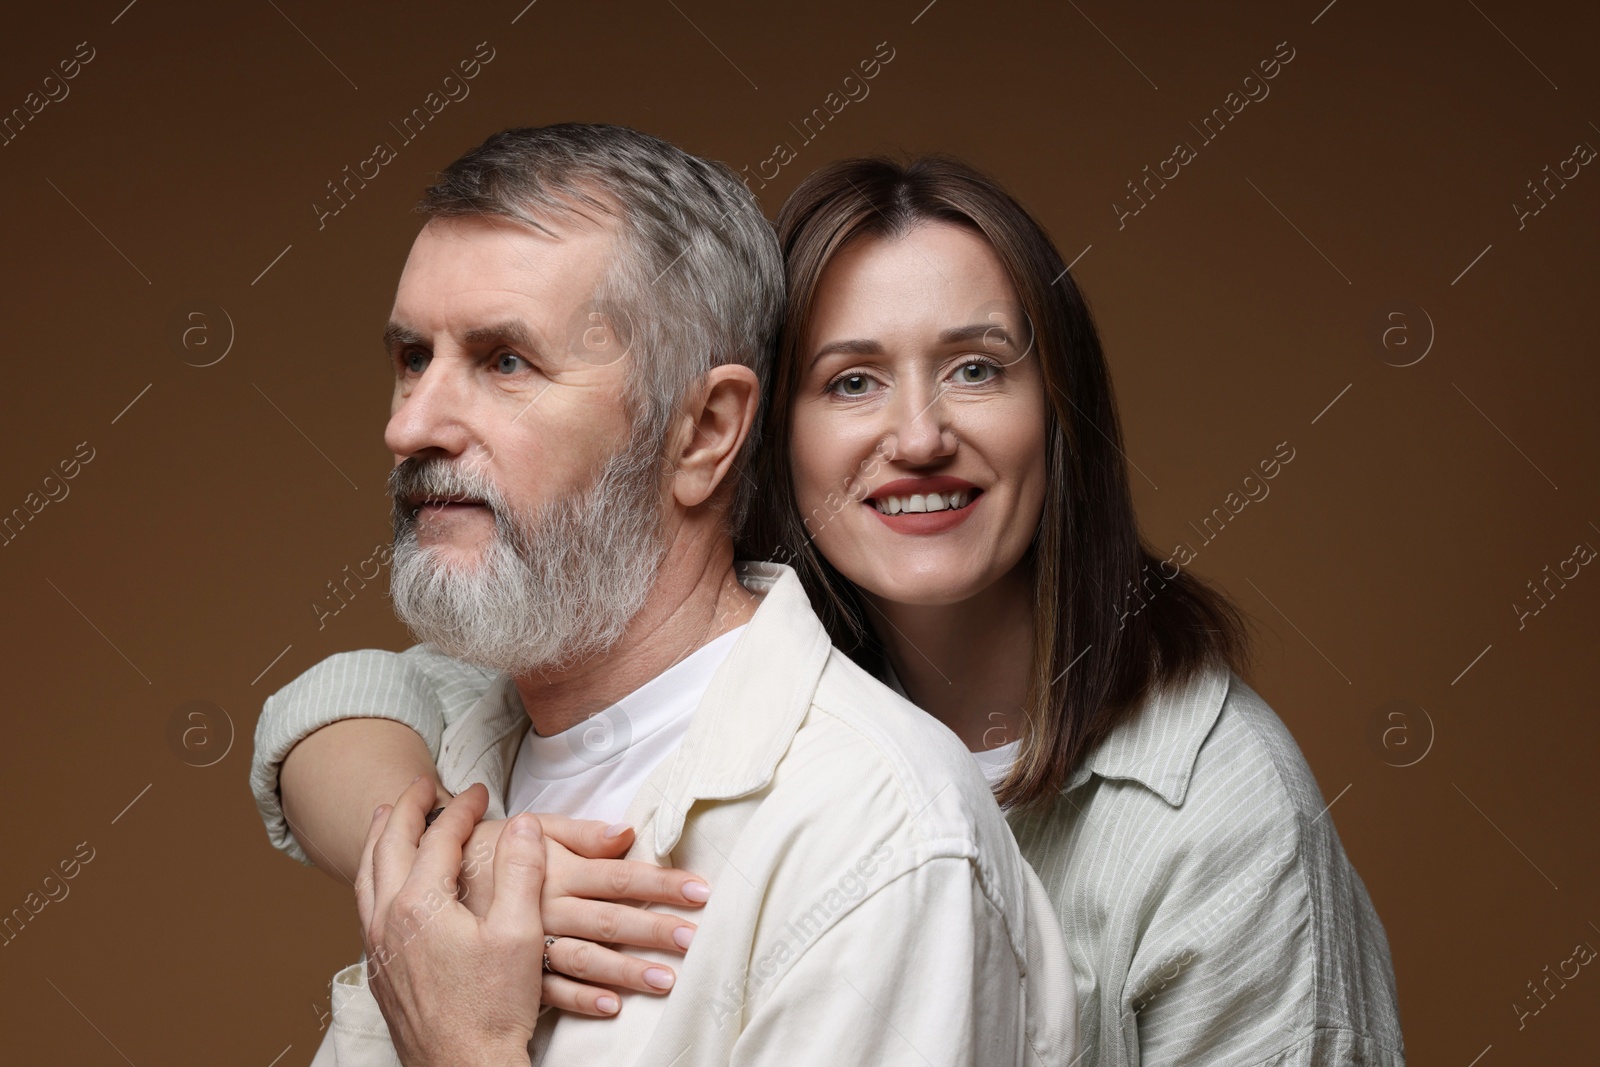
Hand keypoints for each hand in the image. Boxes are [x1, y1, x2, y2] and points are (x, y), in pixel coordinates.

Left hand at [356, 778, 542, 1066]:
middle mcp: (386, 920)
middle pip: (388, 846)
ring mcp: (377, 947)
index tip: (480, 792)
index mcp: (418, 905)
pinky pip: (365, 905)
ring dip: (379, 839)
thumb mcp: (519, 933)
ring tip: (387, 818)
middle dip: (406, 808)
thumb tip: (523, 823)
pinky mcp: (379, 971)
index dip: (462, 808)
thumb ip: (521, 871)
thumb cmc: (492, 1010)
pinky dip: (374, 875)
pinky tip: (386, 881)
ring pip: (366, 876)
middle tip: (422, 784)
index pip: (438, 837)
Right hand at [457, 815, 710, 1015]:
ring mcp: (531, 945)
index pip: (620, 877)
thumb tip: (627, 832)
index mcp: (559, 872)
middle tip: (692, 938)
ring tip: (664, 979)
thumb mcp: (535, 829)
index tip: (699, 889)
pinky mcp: (514, 972)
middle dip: (653, 929)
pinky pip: (551, 990)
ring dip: (625, 971)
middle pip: (609, 920)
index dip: (661, 883)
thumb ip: (581, 832)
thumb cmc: (493, 848)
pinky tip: (612, 1007)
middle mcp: (550, 909)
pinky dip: (580, 999)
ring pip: (585, 960)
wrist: (430, 878)